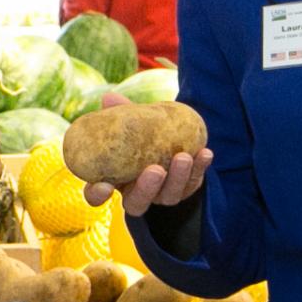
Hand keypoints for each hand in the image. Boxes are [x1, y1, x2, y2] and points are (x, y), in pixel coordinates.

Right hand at [79, 92, 212, 211]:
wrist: (167, 143)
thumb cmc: (138, 136)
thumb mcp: (128, 127)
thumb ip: (119, 114)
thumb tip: (109, 98)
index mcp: (113, 182)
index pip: (97, 196)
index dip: (97, 195)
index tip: (104, 185)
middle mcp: (136, 195)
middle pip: (137, 203)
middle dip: (147, 189)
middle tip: (155, 169)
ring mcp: (162, 196)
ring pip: (169, 196)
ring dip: (178, 177)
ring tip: (183, 156)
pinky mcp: (185, 189)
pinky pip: (193, 184)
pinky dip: (199, 168)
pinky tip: (204, 153)